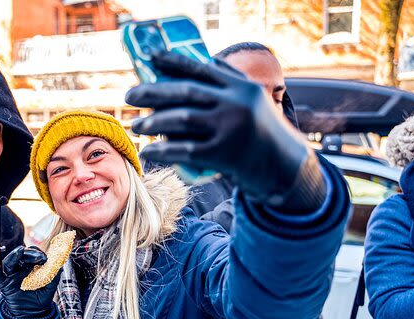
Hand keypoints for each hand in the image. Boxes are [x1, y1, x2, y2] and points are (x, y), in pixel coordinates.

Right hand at [0, 246, 59, 318]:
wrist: (32, 315)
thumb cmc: (40, 300)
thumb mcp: (50, 288)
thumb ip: (53, 276)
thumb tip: (58, 264)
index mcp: (31, 267)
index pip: (32, 254)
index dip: (37, 253)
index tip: (45, 258)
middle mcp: (20, 269)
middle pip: (20, 256)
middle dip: (28, 254)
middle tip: (38, 256)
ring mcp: (11, 276)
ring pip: (9, 263)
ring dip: (14, 256)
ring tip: (19, 251)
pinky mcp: (4, 285)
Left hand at [126, 52, 312, 207]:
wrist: (283, 167)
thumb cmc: (259, 132)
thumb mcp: (251, 100)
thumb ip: (229, 81)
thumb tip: (200, 62)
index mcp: (241, 86)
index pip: (201, 69)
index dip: (173, 62)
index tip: (149, 57)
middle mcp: (236, 103)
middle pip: (186, 92)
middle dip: (153, 92)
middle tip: (130, 95)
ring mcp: (230, 128)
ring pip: (182, 119)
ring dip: (154, 122)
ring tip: (136, 125)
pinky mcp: (223, 154)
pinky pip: (185, 150)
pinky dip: (163, 151)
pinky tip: (147, 152)